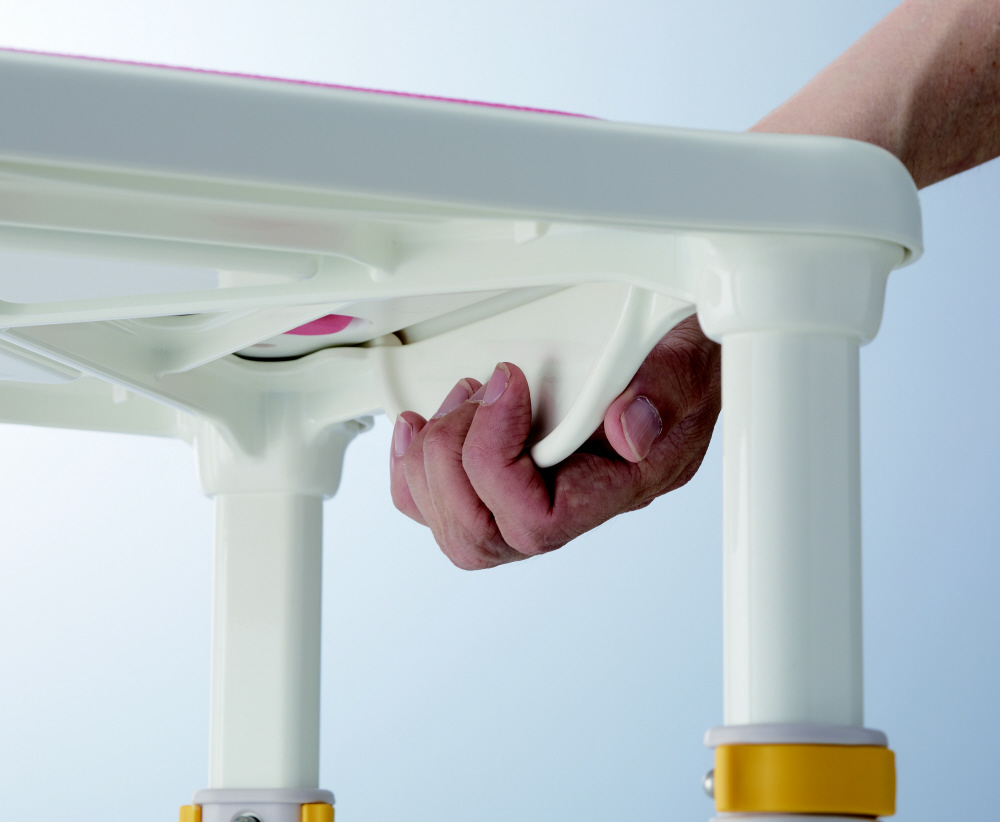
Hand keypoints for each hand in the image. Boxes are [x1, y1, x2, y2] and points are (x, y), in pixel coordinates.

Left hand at [389, 316, 720, 569]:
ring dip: (432, 461)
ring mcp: (536, 494)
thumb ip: (665, 394)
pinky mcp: (507, 477)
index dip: (496, 459)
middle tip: (473, 393)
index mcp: (617, 489)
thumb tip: (628, 432)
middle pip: (481, 537)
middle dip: (454, 460)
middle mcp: (572, 503)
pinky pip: (441, 506)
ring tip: (459, 398)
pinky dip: (413, 471)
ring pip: (455, 527)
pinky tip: (419, 429)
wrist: (681, 356)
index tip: (505, 385)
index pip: (536, 522)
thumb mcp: (689, 363)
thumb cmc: (684, 363)